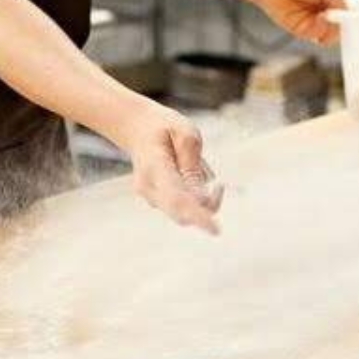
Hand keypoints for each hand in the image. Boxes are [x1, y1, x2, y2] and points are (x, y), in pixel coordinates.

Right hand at [122, 103, 223, 234]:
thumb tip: (201, 196)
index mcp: (153, 167)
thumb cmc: (165, 128)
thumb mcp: (184, 132)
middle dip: (207, 205)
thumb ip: (192, 162)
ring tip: (196, 164)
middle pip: (182, 213)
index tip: (216, 229)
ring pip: (186, 211)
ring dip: (202, 194)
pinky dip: (196, 193)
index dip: (197, 215)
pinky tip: (190, 171)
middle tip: (219, 184)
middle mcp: (148, 188)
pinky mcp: (159, 201)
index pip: (176, 199)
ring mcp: (150, 197)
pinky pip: (185, 206)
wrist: (139, 129)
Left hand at [245, 0, 347, 44]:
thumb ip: (338, 1)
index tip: (352, 19)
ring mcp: (311, 23)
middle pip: (337, 28)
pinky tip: (318, 18)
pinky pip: (316, 35)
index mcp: (327, 3)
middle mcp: (320, 14)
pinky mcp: (301, 30)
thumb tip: (347, 13)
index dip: (347, 19)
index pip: (342, 16)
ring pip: (328, 34)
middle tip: (339, 18)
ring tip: (325, 15)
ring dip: (330, 27)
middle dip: (340, 25)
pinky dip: (320, 29)